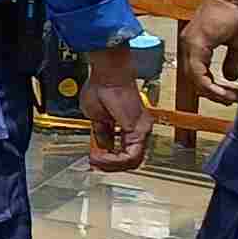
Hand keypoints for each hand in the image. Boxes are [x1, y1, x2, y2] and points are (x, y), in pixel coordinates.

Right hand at [84, 47, 151, 171]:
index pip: (126, 152)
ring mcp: (142, 129)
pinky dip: (114, 159)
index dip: (109, 160)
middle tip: (95, 162)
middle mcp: (141, 128)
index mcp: (131, 125)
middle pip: (132, 160)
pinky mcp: (140, 129)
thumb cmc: (101, 86)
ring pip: (133, 161)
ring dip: (111, 164)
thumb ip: (102, 133)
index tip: (95, 158)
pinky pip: (132, 155)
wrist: (108, 74)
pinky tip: (100, 155)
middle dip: (110, 165)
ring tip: (96, 158)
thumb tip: (103, 145)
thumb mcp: (96, 116)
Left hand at [182, 0, 237, 104]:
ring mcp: (190, 45)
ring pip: (194, 79)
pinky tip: (224, 92)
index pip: (198, 74)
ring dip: (212, 93)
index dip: (212, 88)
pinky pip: (198, 73)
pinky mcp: (196, 44)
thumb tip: (230, 77)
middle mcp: (188, 46)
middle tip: (229, 100)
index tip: (230, 96)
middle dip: (212, 94)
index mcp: (196, 45)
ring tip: (229, 98)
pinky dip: (210, 86)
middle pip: (193, 79)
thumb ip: (233, 60)